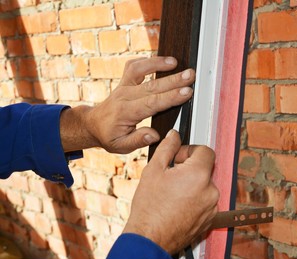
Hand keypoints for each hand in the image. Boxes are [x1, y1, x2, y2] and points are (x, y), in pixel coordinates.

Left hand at [59, 57, 194, 152]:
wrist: (93, 125)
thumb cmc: (109, 136)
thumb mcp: (121, 146)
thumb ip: (138, 140)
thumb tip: (155, 135)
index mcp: (126, 112)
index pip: (152, 103)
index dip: (171, 97)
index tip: (186, 92)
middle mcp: (125, 96)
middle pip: (152, 85)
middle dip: (173, 80)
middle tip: (190, 75)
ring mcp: (124, 86)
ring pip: (141, 70)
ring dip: (158, 64)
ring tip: (176, 62)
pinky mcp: (124, 80)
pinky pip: (135, 65)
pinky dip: (148, 60)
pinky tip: (163, 60)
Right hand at [123, 130, 218, 254]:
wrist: (150, 238)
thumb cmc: (149, 208)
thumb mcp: (153, 170)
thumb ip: (168, 147)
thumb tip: (174, 135)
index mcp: (198, 174)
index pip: (206, 150)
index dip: (190, 151)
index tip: (178, 158)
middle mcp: (210, 190)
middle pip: (205, 169)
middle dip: (189, 168)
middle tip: (171, 177)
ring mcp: (212, 206)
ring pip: (204, 185)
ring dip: (192, 185)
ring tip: (172, 194)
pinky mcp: (210, 219)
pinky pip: (205, 201)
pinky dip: (194, 200)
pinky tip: (177, 205)